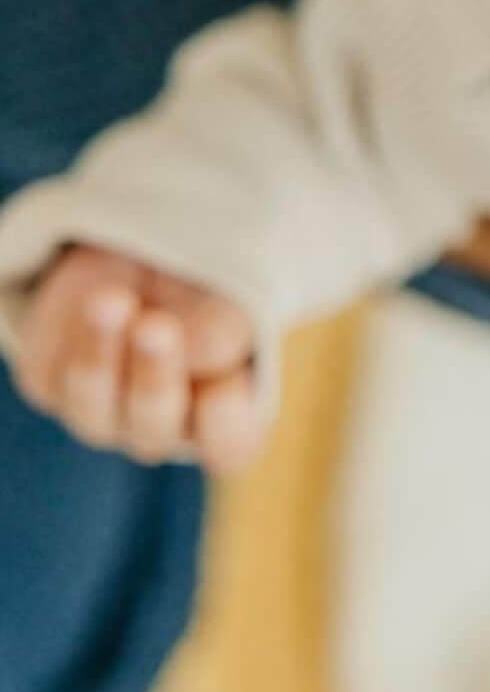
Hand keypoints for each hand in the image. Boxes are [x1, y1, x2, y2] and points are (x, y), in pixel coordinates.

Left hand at [15, 245, 264, 472]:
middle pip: (155, 431)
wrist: (150, 246)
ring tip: (110, 303)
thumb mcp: (237, 287)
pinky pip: (52, 376)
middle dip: (154, 380)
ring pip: (94, 413)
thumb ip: (230, 328)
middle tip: (155, 328)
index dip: (226, 423)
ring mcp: (101, 412)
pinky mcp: (50, 383)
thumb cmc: (212, 272)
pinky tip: (94, 292)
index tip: (225, 382)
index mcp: (225, 409)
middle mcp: (162, 424)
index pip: (229, 445)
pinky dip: (72, 332)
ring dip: (101, 359)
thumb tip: (194, 353)